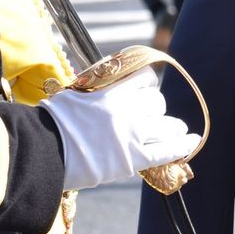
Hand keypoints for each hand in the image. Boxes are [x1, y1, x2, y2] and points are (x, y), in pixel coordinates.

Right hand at [38, 67, 201, 190]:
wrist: (41, 152)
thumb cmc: (51, 123)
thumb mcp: (74, 94)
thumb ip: (96, 87)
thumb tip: (108, 74)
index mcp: (112, 93)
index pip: (145, 80)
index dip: (147, 84)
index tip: (145, 90)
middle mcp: (127, 111)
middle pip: (158, 102)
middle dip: (157, 108)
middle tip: (152, 116)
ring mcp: (131, 135)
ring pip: (167, 125)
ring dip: (173, 127)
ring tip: (177, 130)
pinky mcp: (132, 159)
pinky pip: (166, 151)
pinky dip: (182, 146)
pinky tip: (193, 142)